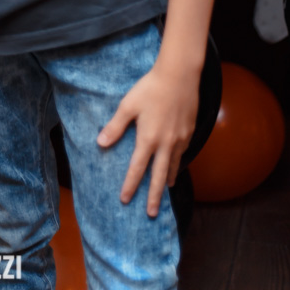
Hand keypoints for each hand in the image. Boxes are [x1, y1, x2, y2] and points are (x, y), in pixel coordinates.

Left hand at [97, 62, 199, 216]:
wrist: (179, 76)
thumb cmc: (150, 88)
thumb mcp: (128, 105)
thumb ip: (115, 126)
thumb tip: (100, 143)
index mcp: (148, 139)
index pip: (137, 169)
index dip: (130, 185)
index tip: (124, 199)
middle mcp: (166, 144)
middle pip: (159, 177)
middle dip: (153, 197)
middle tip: (150, 213)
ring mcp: (180, 139)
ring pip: (173, 166)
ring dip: (167, 180)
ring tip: (165, 190)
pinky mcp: (189, 132)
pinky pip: (182, 153)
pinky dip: (178, 163)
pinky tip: (175, 163)